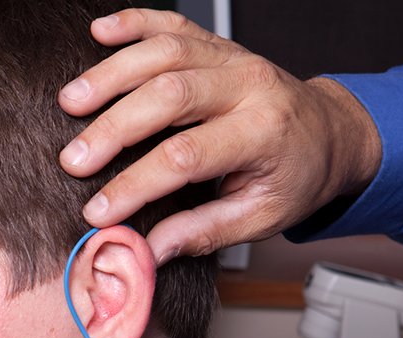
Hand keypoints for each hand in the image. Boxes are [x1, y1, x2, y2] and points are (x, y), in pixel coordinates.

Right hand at [59, 9, 382, 264]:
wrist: (331, 133)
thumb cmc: (297, 175)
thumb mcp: (262, 216)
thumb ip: (203, 232)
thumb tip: (147, 250)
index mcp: (264, 133)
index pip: (187, 157)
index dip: (136, 184)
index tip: (100, 210)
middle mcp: (249, 86)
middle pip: (170, 96)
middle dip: (115, 128)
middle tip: (75, 159)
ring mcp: (232, 57)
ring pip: (165, 52)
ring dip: (113, 74)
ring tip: (71, 101)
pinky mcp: (217, 44)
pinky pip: (173, 24)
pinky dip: (133, 22)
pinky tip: (99, 32)